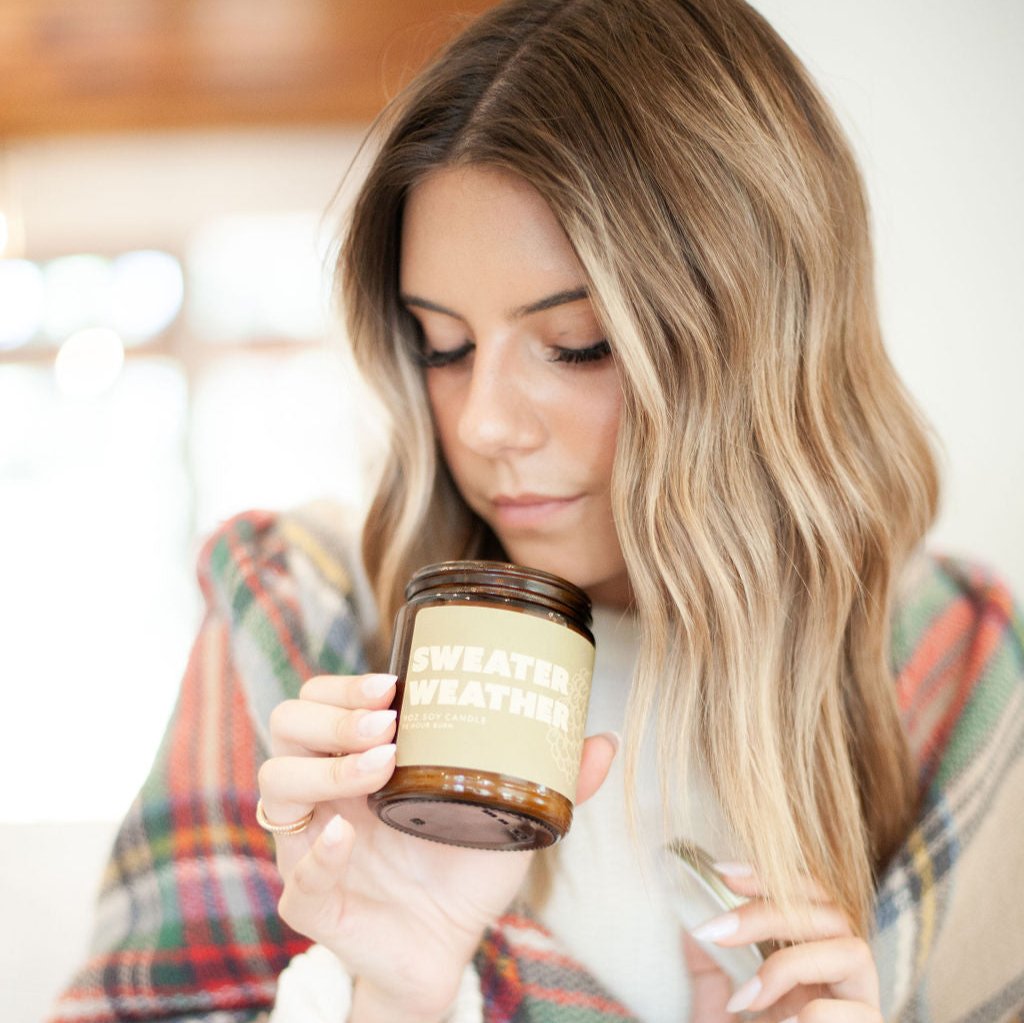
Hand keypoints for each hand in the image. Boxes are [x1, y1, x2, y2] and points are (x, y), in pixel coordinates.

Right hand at [257, 672, 617, 1022]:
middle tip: (388, 720)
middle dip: (333, 713)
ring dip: (325, 766)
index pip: (321, 699)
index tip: (391, 681)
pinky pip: (296, 875)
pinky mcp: (314, 902)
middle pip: (287, 724)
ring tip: (382, 761)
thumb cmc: (464, 868)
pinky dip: (320, 851)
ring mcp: (312, 844)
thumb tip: (604, 740)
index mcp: (359, 757)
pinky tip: (349, 834)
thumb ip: (552, 777)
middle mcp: (327, 791)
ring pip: (275, 784)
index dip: (344, 685)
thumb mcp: (508, 812)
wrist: (447, 947)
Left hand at [684, 866, 880, 1021]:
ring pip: (851, 948)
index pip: (807, 895)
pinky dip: (812, 1015)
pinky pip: (858, 1013)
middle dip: (767, 911)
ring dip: (788, 964)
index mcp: (811, 959)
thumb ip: (709, 963)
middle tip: (715, 930)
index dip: (770, 875)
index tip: (722, 872)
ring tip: (746, 999)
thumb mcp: (717, 1008)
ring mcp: (861, 1009)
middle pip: (827, 911)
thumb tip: (689, 911)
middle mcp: (842, 979)